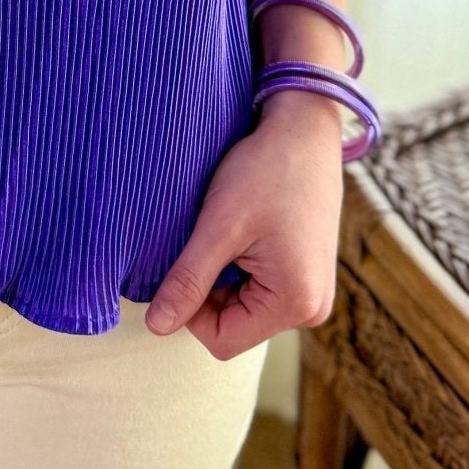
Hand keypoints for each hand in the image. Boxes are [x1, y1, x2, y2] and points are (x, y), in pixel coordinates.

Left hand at [144, 92, 344, 358]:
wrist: (305, 129)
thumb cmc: (266, 170)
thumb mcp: (220, 225)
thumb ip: (188, 280)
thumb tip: (156, 327)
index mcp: (295, 304)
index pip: (221, 339)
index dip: (191, 307)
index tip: (189, 257)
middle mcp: (312, 309)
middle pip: (235, 325)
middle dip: (211, 288)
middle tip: (213, 237)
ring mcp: (313, 292)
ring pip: (244, 306)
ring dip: (225, 274)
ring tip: (232, 229)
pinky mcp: (307, 274)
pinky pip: (261, 289)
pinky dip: (242, 265)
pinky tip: (246, 229)